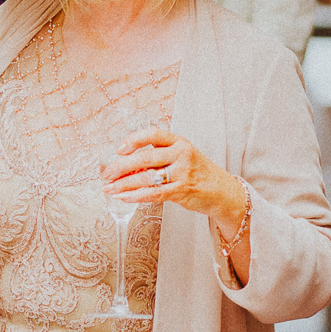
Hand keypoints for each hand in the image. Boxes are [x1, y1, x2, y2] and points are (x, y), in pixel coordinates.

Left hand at [101, 127, 246, 230]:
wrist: (224, 191)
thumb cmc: (199, 173)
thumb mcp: (183, 156)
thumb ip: (160, 157)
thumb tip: (127, 164)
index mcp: (179, 142)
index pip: (153, 134)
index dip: (134, 140)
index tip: (119, 149)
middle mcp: (181, 154)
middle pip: (145, 158)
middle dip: (121, 167)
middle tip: (106, 174)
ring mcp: (183, 173)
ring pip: (147, 178)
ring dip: (124, 185)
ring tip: (109, 189)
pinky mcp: (182, 191)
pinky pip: (154, 194)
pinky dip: (136, 196)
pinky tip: (124, 197)